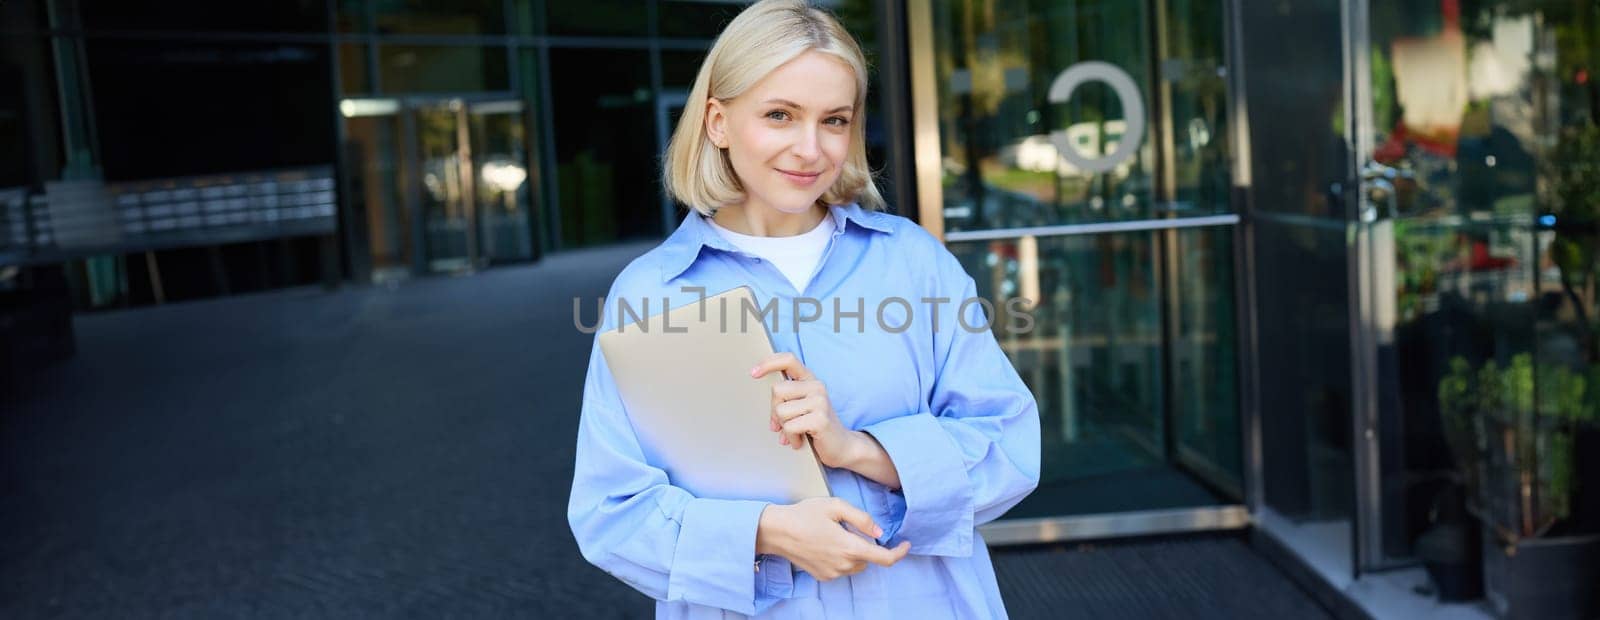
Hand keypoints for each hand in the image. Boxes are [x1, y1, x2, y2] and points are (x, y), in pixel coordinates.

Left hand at [751, 352, 866, 468]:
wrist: (841, 446)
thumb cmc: (816, 427)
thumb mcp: (801, 408)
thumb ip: (786, 399)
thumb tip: (768, 404)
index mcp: (810, 380)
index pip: (789, 360)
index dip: (769, 363)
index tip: (754, 373)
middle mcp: (816, 387)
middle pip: (777, 391)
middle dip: (774, 411)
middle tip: (782, 424)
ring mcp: (820, 402)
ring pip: (781, 411)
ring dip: (784, 427)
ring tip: (796, 433)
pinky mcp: (820, 419)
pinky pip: (789, 427)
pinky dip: (791, 438)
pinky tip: (800, 440)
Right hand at [755, 498, 911, 580]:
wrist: (776, 532)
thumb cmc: (804, 515)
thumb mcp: (835, 506)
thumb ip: (861, 518)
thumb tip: (879, 531)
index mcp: (850, 547)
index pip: (885, 558)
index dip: (899, 552)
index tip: (905, 544)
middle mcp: (843, 565)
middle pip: (869, 559)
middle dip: (867, 544)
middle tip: (849, 527)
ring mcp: (832, 573)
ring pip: (856, 565)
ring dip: (855, 552)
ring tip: (835, 534)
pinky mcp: (823, 576)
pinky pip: (842, 569)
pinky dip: (842, 558)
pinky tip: (827, 544)